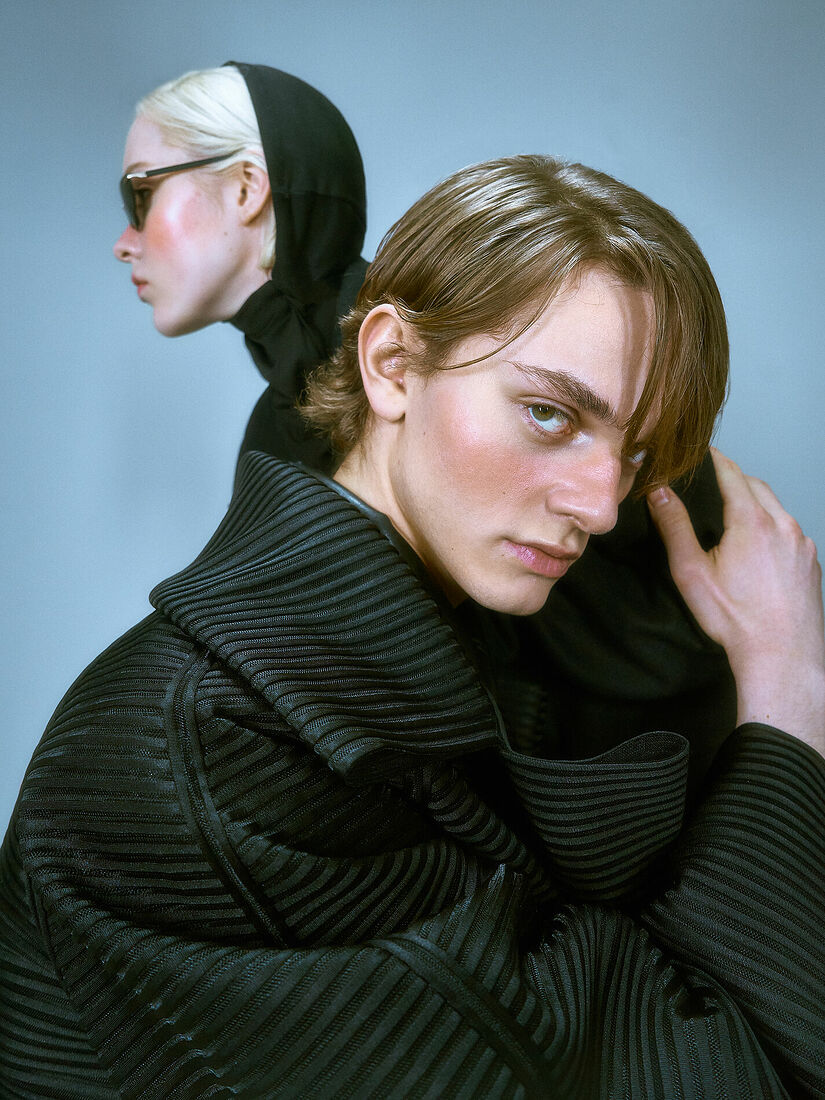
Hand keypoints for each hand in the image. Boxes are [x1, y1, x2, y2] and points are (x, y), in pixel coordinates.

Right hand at [648, 448, 824, 753]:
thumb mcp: (692, 572)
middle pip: (756, 486)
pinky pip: (789, 530)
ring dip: (754, 503)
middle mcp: (783, 524)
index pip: (731, 473)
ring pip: (776, 507)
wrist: (781, 655)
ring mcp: (802, 543)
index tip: (699, 452)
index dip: (713, 459)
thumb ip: (674, 527)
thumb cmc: (735, 618)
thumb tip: (658, 491)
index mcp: (752, 521)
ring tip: (730, 515)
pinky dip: (772, 526)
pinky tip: (755, 547)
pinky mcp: (811, 561)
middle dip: (733, 479)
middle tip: (708, 483)